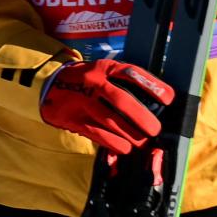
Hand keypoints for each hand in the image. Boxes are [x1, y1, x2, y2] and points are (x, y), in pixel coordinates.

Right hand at [39, 53, 172, 155]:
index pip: (132, 74)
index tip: (169, 99)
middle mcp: (93, 83)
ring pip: (110, 120)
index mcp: (104, 68)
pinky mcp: (73, 118)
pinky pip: (96, 133)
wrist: (47, 85)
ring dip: (130, 134)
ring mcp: (82, 101)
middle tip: (154, 129)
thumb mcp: (102, 71)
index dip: (153, 86)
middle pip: (122, 101)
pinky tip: (125, 148)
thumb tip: (152, 103)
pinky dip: (113, 143)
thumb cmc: (85, 80)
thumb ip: (121, 81)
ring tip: (142, 142)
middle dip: (142, 118)